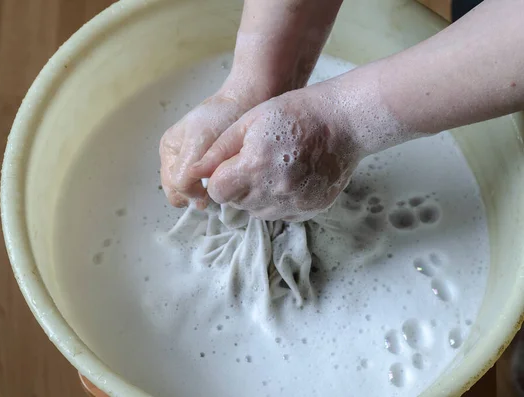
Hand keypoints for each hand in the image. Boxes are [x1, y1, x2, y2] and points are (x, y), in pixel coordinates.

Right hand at [159, 93, 250, 208]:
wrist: (246, 102)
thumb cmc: (223, 116)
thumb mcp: (199, 140)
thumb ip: (187, 167)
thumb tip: (183, 193)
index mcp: (169, 150)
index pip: (174, 186)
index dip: (191, 193)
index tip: (210, 191)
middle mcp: (177, 158)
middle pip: (179, 193)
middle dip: (195, 195)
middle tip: (216, 190)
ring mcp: (191, 163)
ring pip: (191, 193)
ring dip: (203, 193)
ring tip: (221, 184)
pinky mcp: (207, 167)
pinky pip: (204, 187)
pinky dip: (212, 188)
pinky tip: (224, 181)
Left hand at [190, 86, 364, 221]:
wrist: (344, 121)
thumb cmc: (295, 113)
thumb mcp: (250, 121)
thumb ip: (219, 150)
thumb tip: (194, 173)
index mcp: (254, 167)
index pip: (218, 192)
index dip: (220, 178)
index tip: (231, 166)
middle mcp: (273, 191)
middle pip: (237, 204)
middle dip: (238, 187)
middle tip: (256, 163)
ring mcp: (294, 204)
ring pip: (258, 213)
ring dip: (258, 197)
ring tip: (274, 169)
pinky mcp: (310, 210)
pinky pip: (282, 215)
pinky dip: (280, 202)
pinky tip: (290, 179)